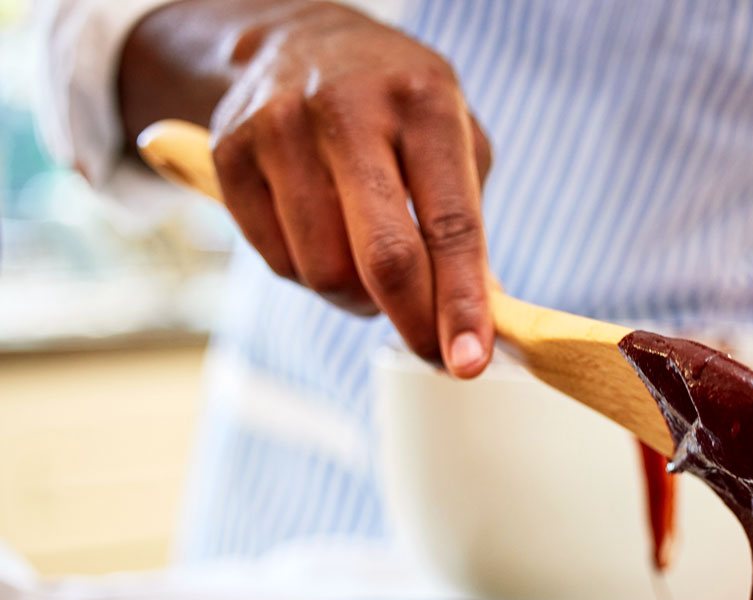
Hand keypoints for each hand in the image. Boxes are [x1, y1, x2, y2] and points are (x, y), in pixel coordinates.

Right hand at [124, 0, 493, 375]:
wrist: (296, 39)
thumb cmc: (396, 108)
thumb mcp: (451, 141)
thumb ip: (467, 228)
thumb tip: (480, 320)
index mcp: (423, 104)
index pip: (450, 224)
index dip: (461, 304)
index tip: (470, 365)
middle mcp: (349, 109)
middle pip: (382, 257)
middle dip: (412, 322)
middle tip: (430, 352)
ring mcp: (280, 128)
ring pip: (324, 272)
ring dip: (358, 298)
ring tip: (371, 268)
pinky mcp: (229, 154)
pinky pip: (278, 262)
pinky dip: (310, 275)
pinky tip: (324, 239)